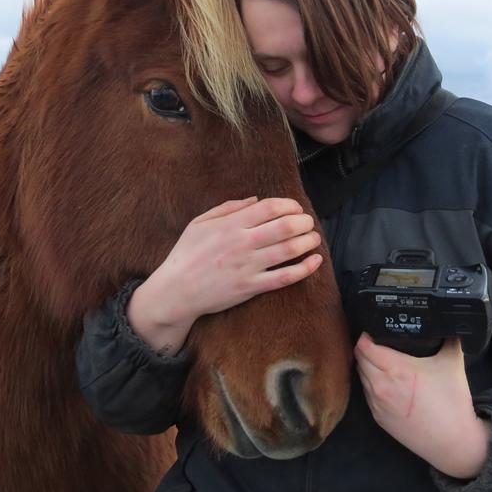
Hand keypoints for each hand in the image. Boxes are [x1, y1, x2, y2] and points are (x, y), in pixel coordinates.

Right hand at [127, 197, 322, 354]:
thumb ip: (227, 208)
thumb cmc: (186, 254)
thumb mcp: (199, 223)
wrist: (176, 291)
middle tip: (309, 222)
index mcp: (230, 224)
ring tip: (314, 238)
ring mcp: (248, 266)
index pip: (269, 208)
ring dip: (308, 241)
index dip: (289, 205)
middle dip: (303, 222)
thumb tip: (255, 200)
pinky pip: (284, 277)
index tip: (296, 208)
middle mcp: (242, 243)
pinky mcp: (251, 287)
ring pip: (289, 250)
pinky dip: (304, 269)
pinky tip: (315, 261)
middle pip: (284, 226)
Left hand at [354, 333, 490, 479]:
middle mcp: (380, 386)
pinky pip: (366, 393)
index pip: (364, 346)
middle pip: (359, 358)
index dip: (366, 335)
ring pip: (361, 376)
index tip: (374, 329)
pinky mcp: (378, 418)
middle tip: (377, 341)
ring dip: (366, 365)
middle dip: (365, 348)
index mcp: (396, 370)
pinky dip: (370, 383)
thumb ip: (449, 338)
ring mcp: (377, 403)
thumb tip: (447, 323)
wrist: (452, 442)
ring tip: (380, 359)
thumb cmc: (452, 403)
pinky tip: (384, 380)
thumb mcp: (453, 363)